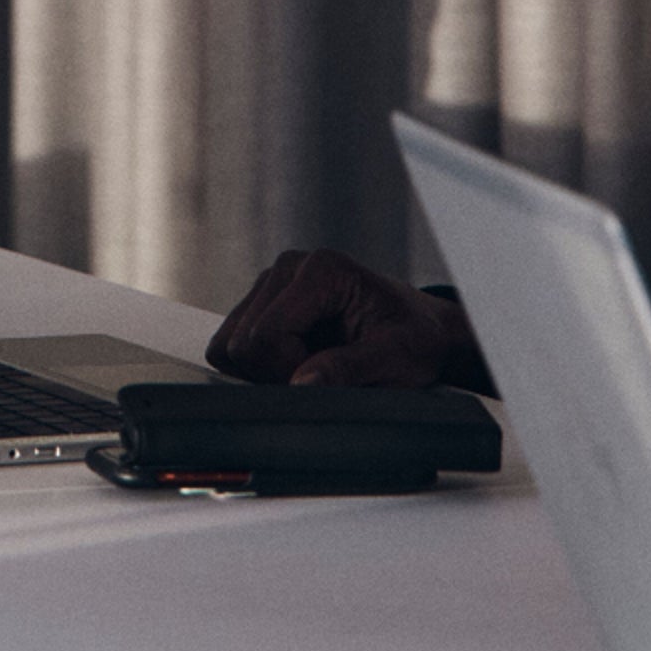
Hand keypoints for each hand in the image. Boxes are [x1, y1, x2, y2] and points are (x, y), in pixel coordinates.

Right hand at [206, 249, 474, 386]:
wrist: (421, 329)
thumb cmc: (416, 340)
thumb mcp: (396, 359)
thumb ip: (349, 368)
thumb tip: (302, 384)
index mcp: (322, 270)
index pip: (265, 335)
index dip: (288, 372)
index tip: (327, 380)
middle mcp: (289, 266)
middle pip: (240, 342)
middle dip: (275, 373)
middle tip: (323, 376)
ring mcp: (271, 282)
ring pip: (228, 346)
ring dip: (265, 371)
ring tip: (312, 368)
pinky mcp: (262, 302)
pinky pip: (230, 346)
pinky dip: (258, 366)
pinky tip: (297, 362)